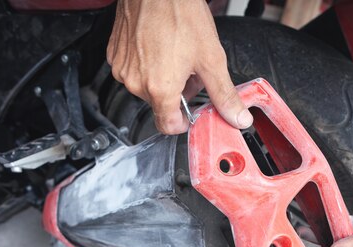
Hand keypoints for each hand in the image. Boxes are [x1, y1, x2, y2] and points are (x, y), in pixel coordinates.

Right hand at [106, 0, 252, 133]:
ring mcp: (123, 68)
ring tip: (175, 53)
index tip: (191, 112)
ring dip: (162, 78)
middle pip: (160, 104)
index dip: (184, 121)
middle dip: (178, 92)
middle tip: (190, 69)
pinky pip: (133, 70)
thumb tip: (237, 117)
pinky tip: (160, 46)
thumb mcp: (211, 58)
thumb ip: (224, 94)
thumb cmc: (180, 14)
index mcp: (159, 89)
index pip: (167, 126)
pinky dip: (147, 64)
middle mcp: (136, 82)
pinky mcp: (115, 55)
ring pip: (146, 87)